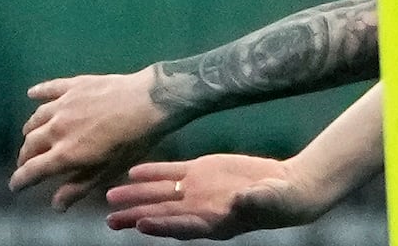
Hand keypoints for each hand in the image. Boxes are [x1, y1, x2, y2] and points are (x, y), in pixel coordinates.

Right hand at [10, 69, 172, 209]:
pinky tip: (32, 94)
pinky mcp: (74, 85)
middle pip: (30, 144)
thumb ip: (79, 187)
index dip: (20, 180)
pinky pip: (49, 88)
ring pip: (36, 119)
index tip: (16, 185)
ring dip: (30, 130)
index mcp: (65, 153)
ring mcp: (64, 104)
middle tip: (29, 162)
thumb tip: (56, 205)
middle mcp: (57, 128)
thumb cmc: (134, 140)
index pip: (31, 170)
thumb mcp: (109, 170)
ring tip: (32, 135)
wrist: (152, 101)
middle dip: (26, 157)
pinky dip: (39, 92)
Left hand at [106, 155, 323, 239]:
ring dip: (136, 196)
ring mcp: (198, 190)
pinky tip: (133, 173)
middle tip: (111, 219)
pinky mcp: (202, 172)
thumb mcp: (270, 202)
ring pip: (161, 193)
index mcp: (215, 223)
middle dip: (135, 216)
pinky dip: (154, 173)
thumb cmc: (281, 202)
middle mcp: (200, 209)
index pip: (183, 226)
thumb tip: (239, 198)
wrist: (287, 188)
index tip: (141, 225)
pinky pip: (172, 172)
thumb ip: (253, 201)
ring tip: (111, 197)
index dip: (162, 226)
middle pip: (162, 214)